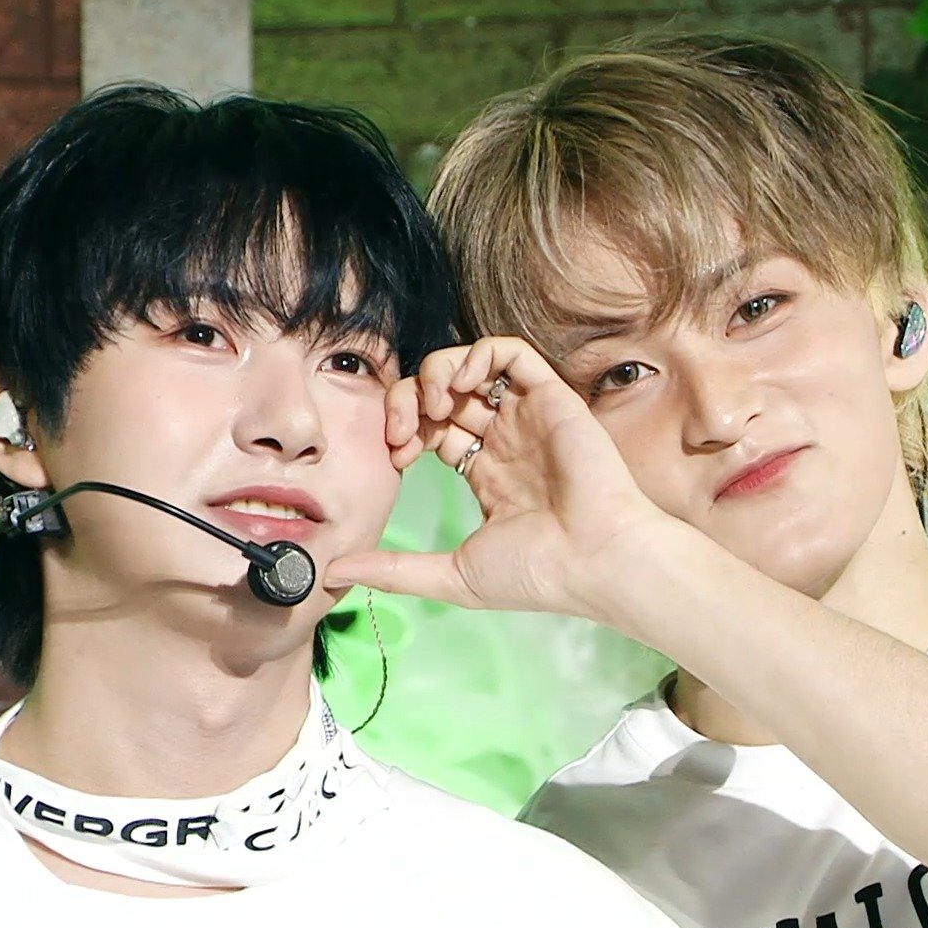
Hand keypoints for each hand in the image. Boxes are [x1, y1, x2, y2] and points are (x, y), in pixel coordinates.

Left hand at [326, 336, 672, 618]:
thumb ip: (394, 570)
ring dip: (437, 375)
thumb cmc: (537, 575)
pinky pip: (509, 352)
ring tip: (433, 407)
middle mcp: (507, 440)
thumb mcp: (452, 576)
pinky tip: (462, 385)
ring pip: (469, 367)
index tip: (395, 459)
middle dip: (410, 402)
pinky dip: (477, 355)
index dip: (404, 433)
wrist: (595, 561)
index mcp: (487, 473)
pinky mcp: (550, 397)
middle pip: (444, 396)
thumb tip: (333, 572)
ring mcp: (528, 417)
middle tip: (401, 431)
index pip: (432, 430)